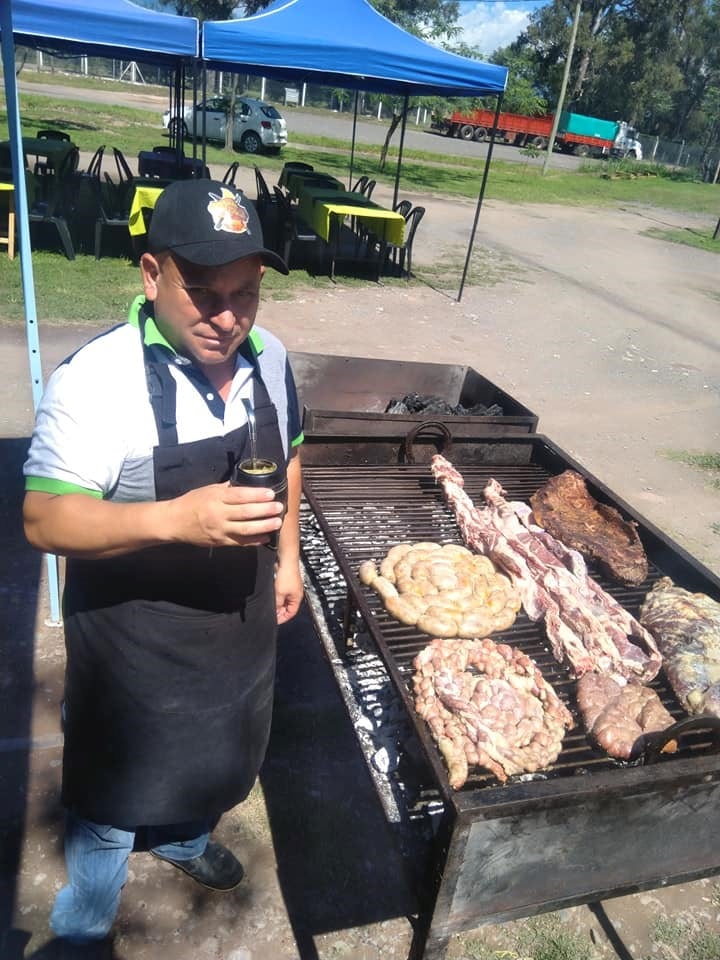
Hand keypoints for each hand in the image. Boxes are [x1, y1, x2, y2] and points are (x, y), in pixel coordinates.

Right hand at [169, 482, 284, 547]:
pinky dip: (254, 541)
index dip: (257, 495)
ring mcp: (219, 530)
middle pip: (246, 512)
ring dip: (264, 526)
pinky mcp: (220, 542)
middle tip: (279, 507)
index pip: (240, 496)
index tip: (271, 494)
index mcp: (216, 498)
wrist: (174, 522)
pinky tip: (266, 537)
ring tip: (277, 522)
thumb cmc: (192, 503)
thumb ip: (228, 488)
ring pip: (245, 529)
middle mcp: (218, 514)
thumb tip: (247, 483)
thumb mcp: (208, 489)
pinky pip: (240, 542)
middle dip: (265, 510)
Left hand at [275, 557, 303, 624]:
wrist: (286, 560)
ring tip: (269, 604)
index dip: (283, 618)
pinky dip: (276, 595)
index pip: (291, 613)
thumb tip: (274, 611)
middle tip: (270, 613)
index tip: (275, 621)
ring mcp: (291, 587)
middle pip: (287, 607)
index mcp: (297, 598)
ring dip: (277, 602)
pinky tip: (270, 595)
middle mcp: (295, 593)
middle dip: (279, 610)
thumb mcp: (279, 593)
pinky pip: (281, 592)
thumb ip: (277, 603)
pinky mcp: (286, 582)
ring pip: (283, 599)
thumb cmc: (286, 575)